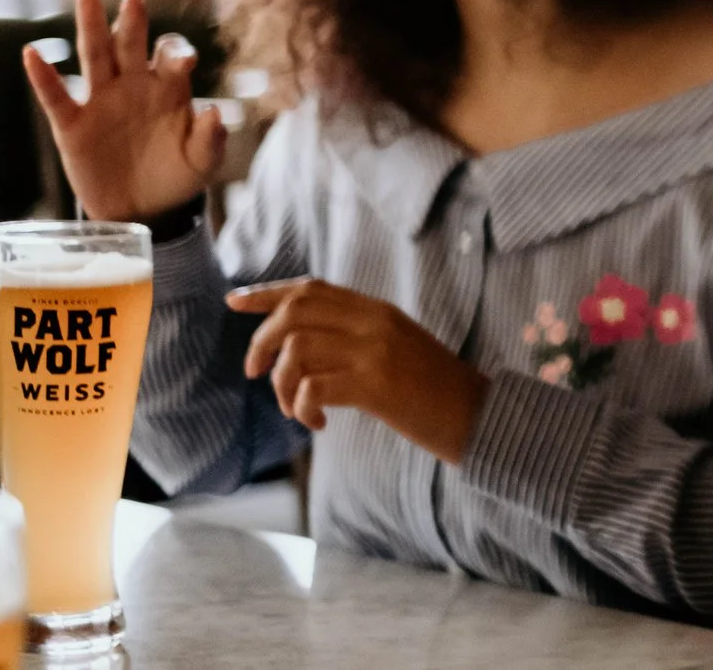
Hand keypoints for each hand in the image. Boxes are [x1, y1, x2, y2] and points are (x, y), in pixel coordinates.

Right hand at [21, 0, 221, 224]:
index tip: (184, 62)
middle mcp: (134, 86)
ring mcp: (101, 102)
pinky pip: (55, 96)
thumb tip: (214, 110)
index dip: (177, 53)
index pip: (171, 57)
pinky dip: (42, 76)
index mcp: (169, 90)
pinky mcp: (73, 125)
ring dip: (90, 25)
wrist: (141, 210)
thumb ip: (211, 139)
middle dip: (133, 22)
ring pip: (94, 55)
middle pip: (130, 45)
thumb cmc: (176, 177)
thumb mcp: (202, 163)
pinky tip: (31, 53)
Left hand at [228, 279, 487, 464]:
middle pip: (295, 312)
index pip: (311, 289)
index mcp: (378, 310)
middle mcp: (374, 322)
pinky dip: (302, 408)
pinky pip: (312, 387)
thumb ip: (357, 337)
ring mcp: (375, 350)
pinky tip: (318, 424)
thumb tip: (300, 346)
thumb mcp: (397, 348)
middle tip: (255, 374)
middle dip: (261, 342)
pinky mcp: (375, 385)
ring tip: (294, 409)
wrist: (478, 414)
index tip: (234, 302)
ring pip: (296, 350)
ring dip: (280, 385)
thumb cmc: (435, 390)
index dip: (267, 294)